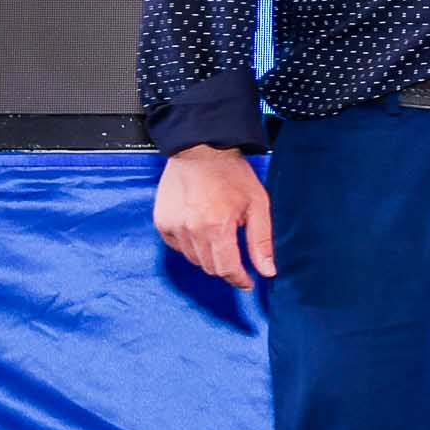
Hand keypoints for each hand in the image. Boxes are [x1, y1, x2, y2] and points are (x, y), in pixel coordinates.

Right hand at [154, 143, 273, 285]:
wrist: (201, 148)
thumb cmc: (231, 173)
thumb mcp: (257, 204)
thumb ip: (261, 241)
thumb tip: (267, 271)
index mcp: (217, 227)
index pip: (226, 269)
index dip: (239, 279)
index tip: (247, 281)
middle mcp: (192, 230)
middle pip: (209, 267)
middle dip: (226, 267)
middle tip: (236, 258)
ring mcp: (173, 226)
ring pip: (193, 259)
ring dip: (208, 255)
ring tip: (219, 237)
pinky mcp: (162, 222)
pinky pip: (177, 246)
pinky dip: (190, 245)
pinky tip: (200, 230)